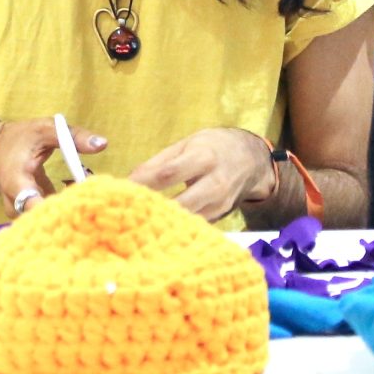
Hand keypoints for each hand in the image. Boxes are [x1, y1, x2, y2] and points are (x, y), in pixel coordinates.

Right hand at [0, 117, 106, 213]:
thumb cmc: (21, 137)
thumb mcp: (46, 129)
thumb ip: (73, 136)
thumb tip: (103, 144)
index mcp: (16, 182)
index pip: (33, 207)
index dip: (60, 209)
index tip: (83, 205)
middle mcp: (14, 203)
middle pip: (41, 220)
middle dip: (68, 214)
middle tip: (92, 205)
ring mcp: (19, 211)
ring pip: (44, 222)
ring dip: (66, 214)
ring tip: (88, 204)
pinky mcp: (27, 213)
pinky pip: (45, 218)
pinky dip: (62, 212)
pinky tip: (79, 204)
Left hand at [128, 126, 275, 220]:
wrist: (252, 159)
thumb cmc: (213, 147)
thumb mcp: (187, 144)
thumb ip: (159, 162)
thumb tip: (130, 178)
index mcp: (203, 157)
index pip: (169, 173)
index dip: (143, 182)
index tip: (121, 189)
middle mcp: (215, 183)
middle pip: (179, 203)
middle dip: (152, 210)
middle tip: (125, 214)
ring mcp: (220, 204)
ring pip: (187, 220)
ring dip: (162, 223)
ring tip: (137, 225)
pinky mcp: (221, 217)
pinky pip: (195, 226)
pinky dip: (176, 228)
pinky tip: (157, 229)